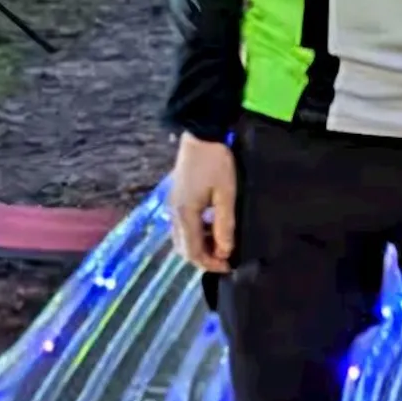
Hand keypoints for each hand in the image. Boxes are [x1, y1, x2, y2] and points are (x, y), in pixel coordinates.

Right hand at [170, 133, 236, 272]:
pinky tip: (213, 226)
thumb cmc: (216, 162)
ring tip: (222, 243)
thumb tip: (225, 251)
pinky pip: (183, 226)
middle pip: (184, 249)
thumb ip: (224, 224)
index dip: (210, 264)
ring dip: (200, 246)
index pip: (193, 252)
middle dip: (203, 258)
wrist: (201, 133)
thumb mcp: (226, 194)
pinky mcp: (177, 198)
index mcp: (185, 214)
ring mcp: (173, 205)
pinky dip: (197, 234)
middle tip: (226, 258)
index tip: (228, 266)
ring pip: (182, 238)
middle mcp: (174, 213)